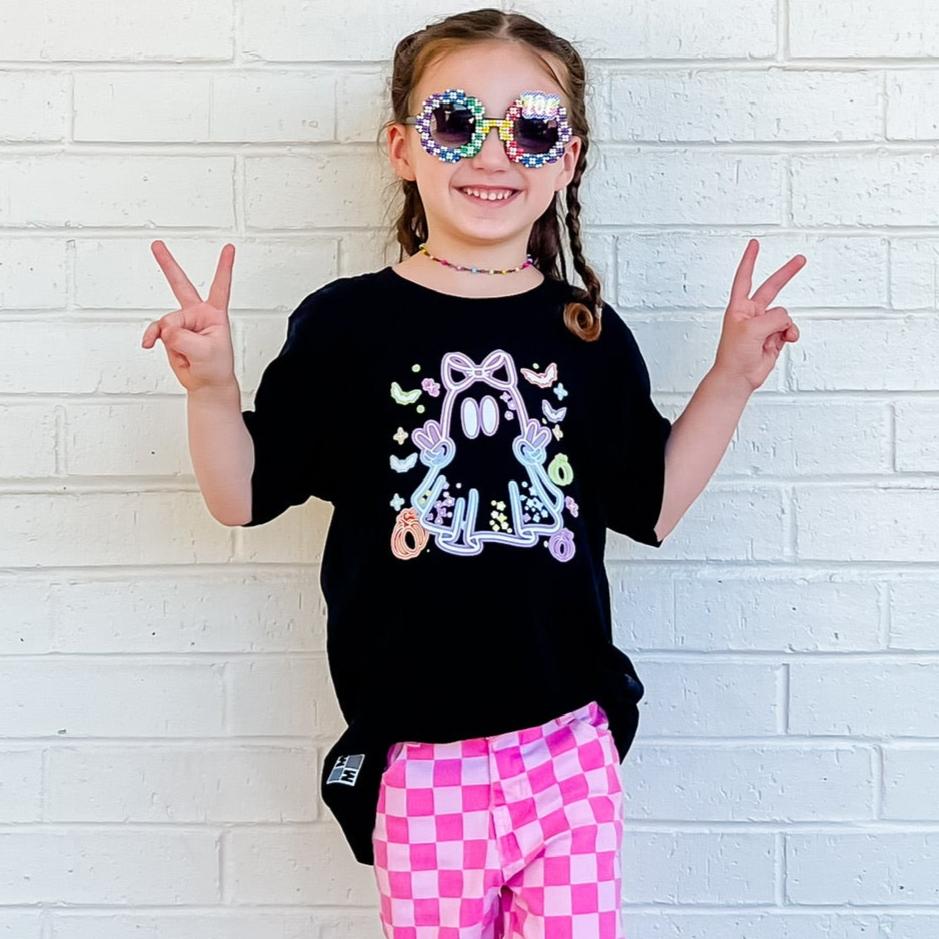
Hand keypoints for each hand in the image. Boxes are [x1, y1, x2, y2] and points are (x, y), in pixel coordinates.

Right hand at [141, 241, 237, 393]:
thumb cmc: (216, 367)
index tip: (229, 248)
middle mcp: (198, 314)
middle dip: (168, 265)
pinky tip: (149, 343)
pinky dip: (152, 336)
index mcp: (215, 314)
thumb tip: (165, 330)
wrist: (207, 383)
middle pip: (180, 285)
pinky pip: (156, 330)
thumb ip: (184, 338)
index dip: (224, 267)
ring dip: (169, 336)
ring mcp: (182, 323)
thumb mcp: (206, 352)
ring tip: (182, 351)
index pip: (220, 286)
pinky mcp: (170, 333)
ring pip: (167, 321)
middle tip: (157, 245)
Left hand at [713, 239, 805, 392]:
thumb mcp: (752, 329)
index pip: (744, 277)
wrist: (738, 377)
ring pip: (784, 315)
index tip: (754, 244)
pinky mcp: (774, 337)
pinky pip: (789, 328)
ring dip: (784, 325)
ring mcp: (764, 325)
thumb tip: (786, 319)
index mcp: (739, 307)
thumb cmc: (734, 354)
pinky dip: (790, 333)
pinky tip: (786, 340)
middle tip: (800, 259)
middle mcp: (751, 313)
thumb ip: (773, 317)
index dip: (750, 260)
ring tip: (774, 338)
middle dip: (786, 274)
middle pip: (771, 288)